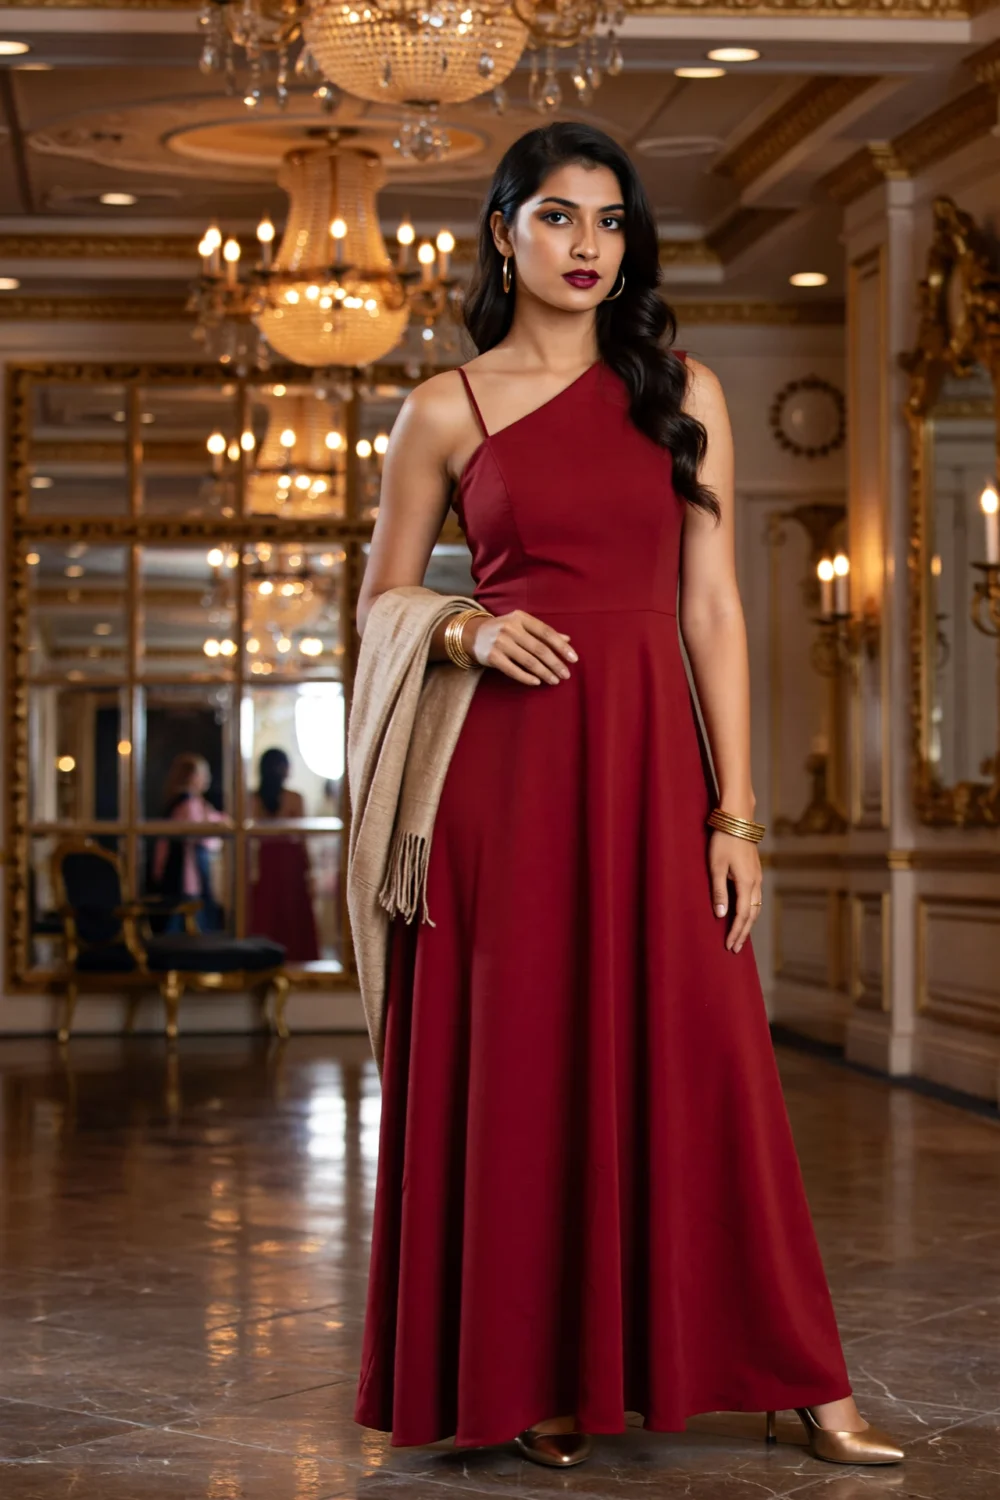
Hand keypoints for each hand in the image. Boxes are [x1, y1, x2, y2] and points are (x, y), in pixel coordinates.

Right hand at [463, 609, 577, 685]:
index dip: (561, 646)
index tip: (573, 659)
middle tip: (566, 675)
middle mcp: (510, 628)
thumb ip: (543, 632)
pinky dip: (527, 677)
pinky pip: (513, 670)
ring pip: (528, 661)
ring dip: (544, 672)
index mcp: (521, 618)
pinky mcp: (492, 656)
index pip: (546, 632)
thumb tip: (567, 640)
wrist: (473, 634)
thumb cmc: (503, 630)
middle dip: (555, 663)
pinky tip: (537, 682)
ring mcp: (500, 642)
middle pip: (539, 649)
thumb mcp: (522, 625)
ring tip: (555, 680)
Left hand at [708, 830, 762, 953]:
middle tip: (736, 948)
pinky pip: (755, 897)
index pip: (742, 915)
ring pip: (756, 906)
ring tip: (740, 935)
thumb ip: (718, 892)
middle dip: (743, 932)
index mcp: (745, 883)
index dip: (736, 932)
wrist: (738, 819)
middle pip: (752, 915)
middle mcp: (755, 882)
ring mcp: (757, 876)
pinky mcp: (755, 871)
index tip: (729, 946)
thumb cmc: (723, 841)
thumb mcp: (715, 866)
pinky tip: (745, 913)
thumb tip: (720, 915)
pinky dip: (750, 910)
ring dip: (748, 923)